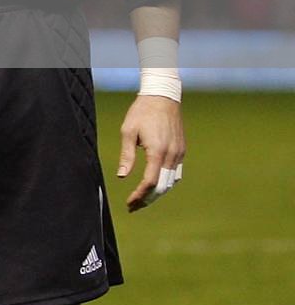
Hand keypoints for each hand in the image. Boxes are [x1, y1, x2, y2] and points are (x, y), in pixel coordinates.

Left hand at [119, 94, 184, 211]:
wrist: (162, 97)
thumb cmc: (142, 112)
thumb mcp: (128, 131)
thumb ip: (127, 155)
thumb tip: (122, 176)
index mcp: (157, 151)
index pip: (150, 182)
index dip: (139, 195)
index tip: (129, 203)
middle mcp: (171, 155)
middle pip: (162, 186)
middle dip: (148, 199)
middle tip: (133, 207)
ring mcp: (179, 153)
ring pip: (171, 182)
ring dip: (157, 193)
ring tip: (142, 200)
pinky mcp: (181, 150)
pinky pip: (176, 173)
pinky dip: (166, 183)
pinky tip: (156, 186)